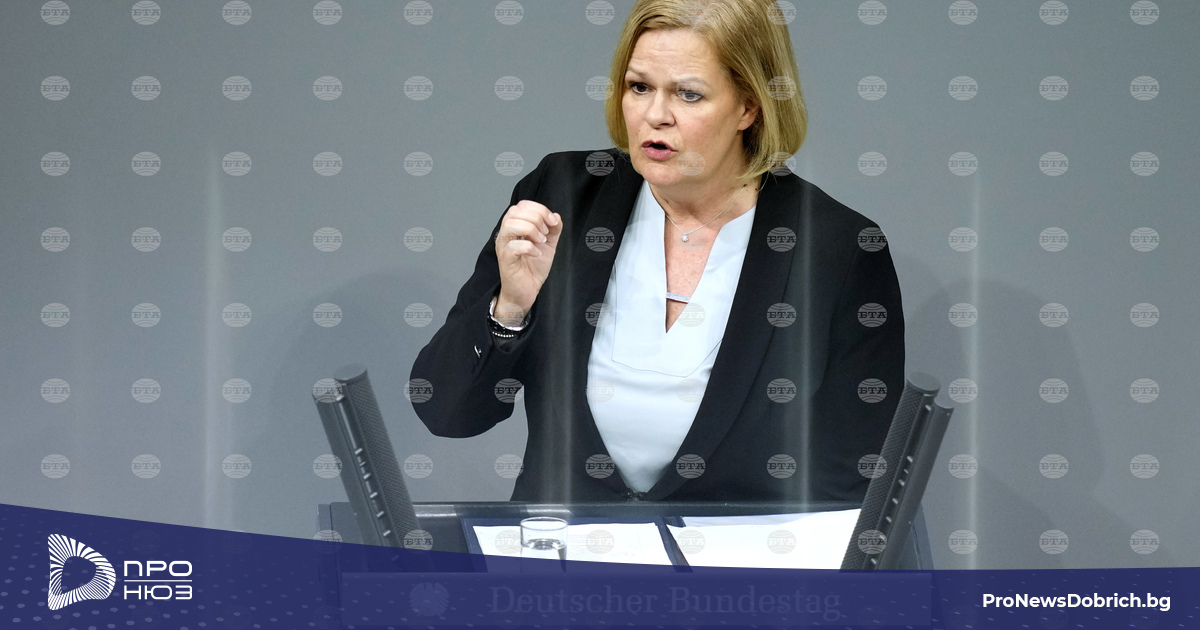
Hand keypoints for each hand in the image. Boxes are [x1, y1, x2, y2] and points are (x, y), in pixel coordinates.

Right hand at [494, 200, 561, 323]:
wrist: (527, 291)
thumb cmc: (532, 268)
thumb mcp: (548, 245)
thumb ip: (553, 230)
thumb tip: (556, 216)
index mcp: (515, 227)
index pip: (521, 205)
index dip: (539, 208)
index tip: (552, 221)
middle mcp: (506, 234)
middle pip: (515, 211)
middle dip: (536, 218)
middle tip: (546, 233)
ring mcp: (503, 246)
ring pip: (511, 225)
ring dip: (531, 230)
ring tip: (540, 242)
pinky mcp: (505, 259)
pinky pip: (514, 246)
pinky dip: (529, 248)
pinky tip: (537, 254)